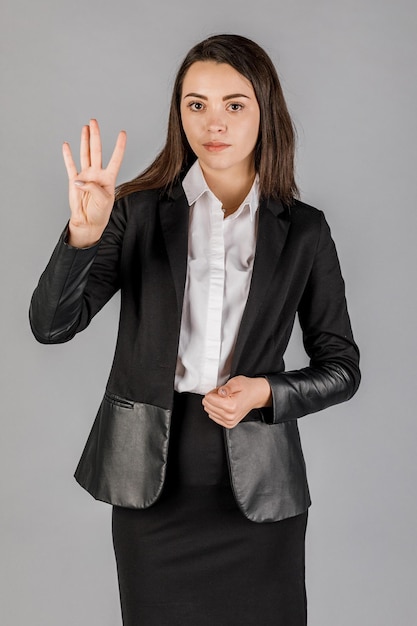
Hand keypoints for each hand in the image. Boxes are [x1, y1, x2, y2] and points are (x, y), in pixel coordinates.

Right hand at [62, 119, 126, 247]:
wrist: (88, 222)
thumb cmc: (100, 213)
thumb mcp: (104, 201)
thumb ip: (94, 188)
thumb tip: (80, 180)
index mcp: (108, 178)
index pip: (115, 158)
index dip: (119, 146)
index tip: (123, 133)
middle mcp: (97, 174)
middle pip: (97, 151)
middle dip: (95, 135)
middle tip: (94, 121)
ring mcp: (86, 176)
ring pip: (85, 154)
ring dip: (84, 140)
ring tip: (85, 127)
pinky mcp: (75, 181)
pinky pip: (70, 165)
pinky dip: (68, 155)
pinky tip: (67, 145)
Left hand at [202, 376, 271, 428]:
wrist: (256, 395)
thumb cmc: (247, 388)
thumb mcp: (237, 382)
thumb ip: (227, 387)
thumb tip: (220, 392)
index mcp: (231, 406)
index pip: (208, 399)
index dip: (214, 391)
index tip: (222, 390)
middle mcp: (229, 416)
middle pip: (207, 405)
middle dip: (213, 397)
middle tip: (224, 394)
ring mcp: (229, 421)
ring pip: (209, 411)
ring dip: (215, 403)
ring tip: (226, 399)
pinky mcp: (228, 424)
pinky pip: (213, 416)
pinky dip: (217, 409)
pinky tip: (225, 405)